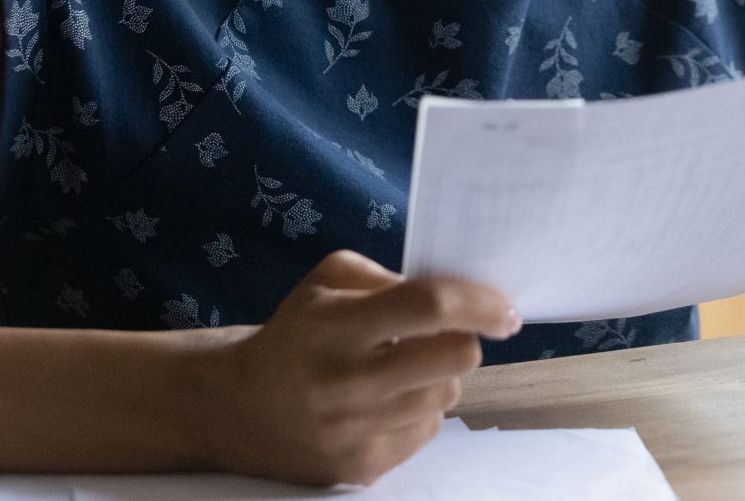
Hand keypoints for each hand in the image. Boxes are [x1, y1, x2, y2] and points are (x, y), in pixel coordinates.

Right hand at [194, 249, 520, 484]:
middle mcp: (346, 382)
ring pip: (446, 396)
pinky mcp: (362, 467)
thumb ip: (388, 277)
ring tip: (403, 368)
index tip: (504, 308)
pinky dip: (418, 411)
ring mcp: (355, 432)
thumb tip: (454, 296)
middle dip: (464, 341)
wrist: (240, 409)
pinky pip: (426, 431)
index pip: (427, 307)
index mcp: (336, 326)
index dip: (477, 303)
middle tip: (447, 335)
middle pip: (454, 360)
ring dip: (439, 376)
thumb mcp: (326, 281)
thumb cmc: (296, 333)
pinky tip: (385, 402)